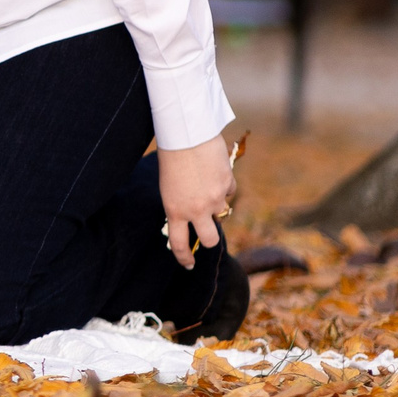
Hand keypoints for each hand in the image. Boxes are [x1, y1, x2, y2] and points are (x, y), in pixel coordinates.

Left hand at [158, 135, 237, 269]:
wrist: (186, 132)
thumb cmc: (171, 156)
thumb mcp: (168, 186)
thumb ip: (180, 204)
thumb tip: (192, 216)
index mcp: (174, 210)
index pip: (179, 244)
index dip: (184, 257)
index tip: (188, 264)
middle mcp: (196, 209)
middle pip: (210, 240)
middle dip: (209, 238)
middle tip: (206, 229)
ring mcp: (214, 198)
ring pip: (221, 212)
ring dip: (215, 202)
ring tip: (203, 181)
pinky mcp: (228, 184)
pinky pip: (229, 191)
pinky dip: (224, 185)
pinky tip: (213, 170)